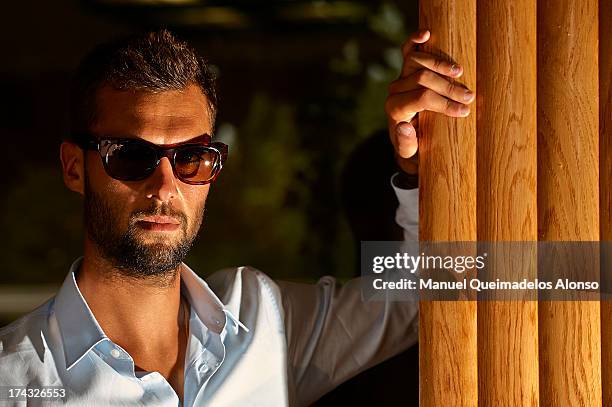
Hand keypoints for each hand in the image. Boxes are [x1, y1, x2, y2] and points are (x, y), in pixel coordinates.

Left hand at [385, 30, 474, 173]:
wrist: (409, 137)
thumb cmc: (413, 146)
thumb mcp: (410, 153)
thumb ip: (406, 144)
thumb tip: (403, 126)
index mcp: (395, 109)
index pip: (422, 98)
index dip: (444, 102)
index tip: (464, 111)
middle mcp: (395, 90)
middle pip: (423, 78)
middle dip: (448, 87)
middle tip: (469, 96)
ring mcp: (401, 77)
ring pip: (417, 60)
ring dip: (441, 64)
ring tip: (460, 73)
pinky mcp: (407, 68)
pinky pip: (408, 50)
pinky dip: (415, 40)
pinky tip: (427, 34)